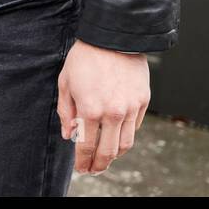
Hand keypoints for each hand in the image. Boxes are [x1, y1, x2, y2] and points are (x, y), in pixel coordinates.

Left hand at [57, 39, 149, 174]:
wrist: (114, 38)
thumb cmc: (85, 57)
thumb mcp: (66, 82)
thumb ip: (65, 111)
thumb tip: (69, 135)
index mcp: (90, 109)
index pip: (86, 146)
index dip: (82, 161)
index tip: (80, 168)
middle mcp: (113, 113)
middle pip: (108, 152)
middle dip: (99, 165)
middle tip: (93, 170)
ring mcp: (130, 109)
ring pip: (126, 144)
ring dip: (115, 156)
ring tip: (106, 159)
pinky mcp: (143, 102)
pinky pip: (135, 127)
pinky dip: (125, 136)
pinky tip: (117, 137)